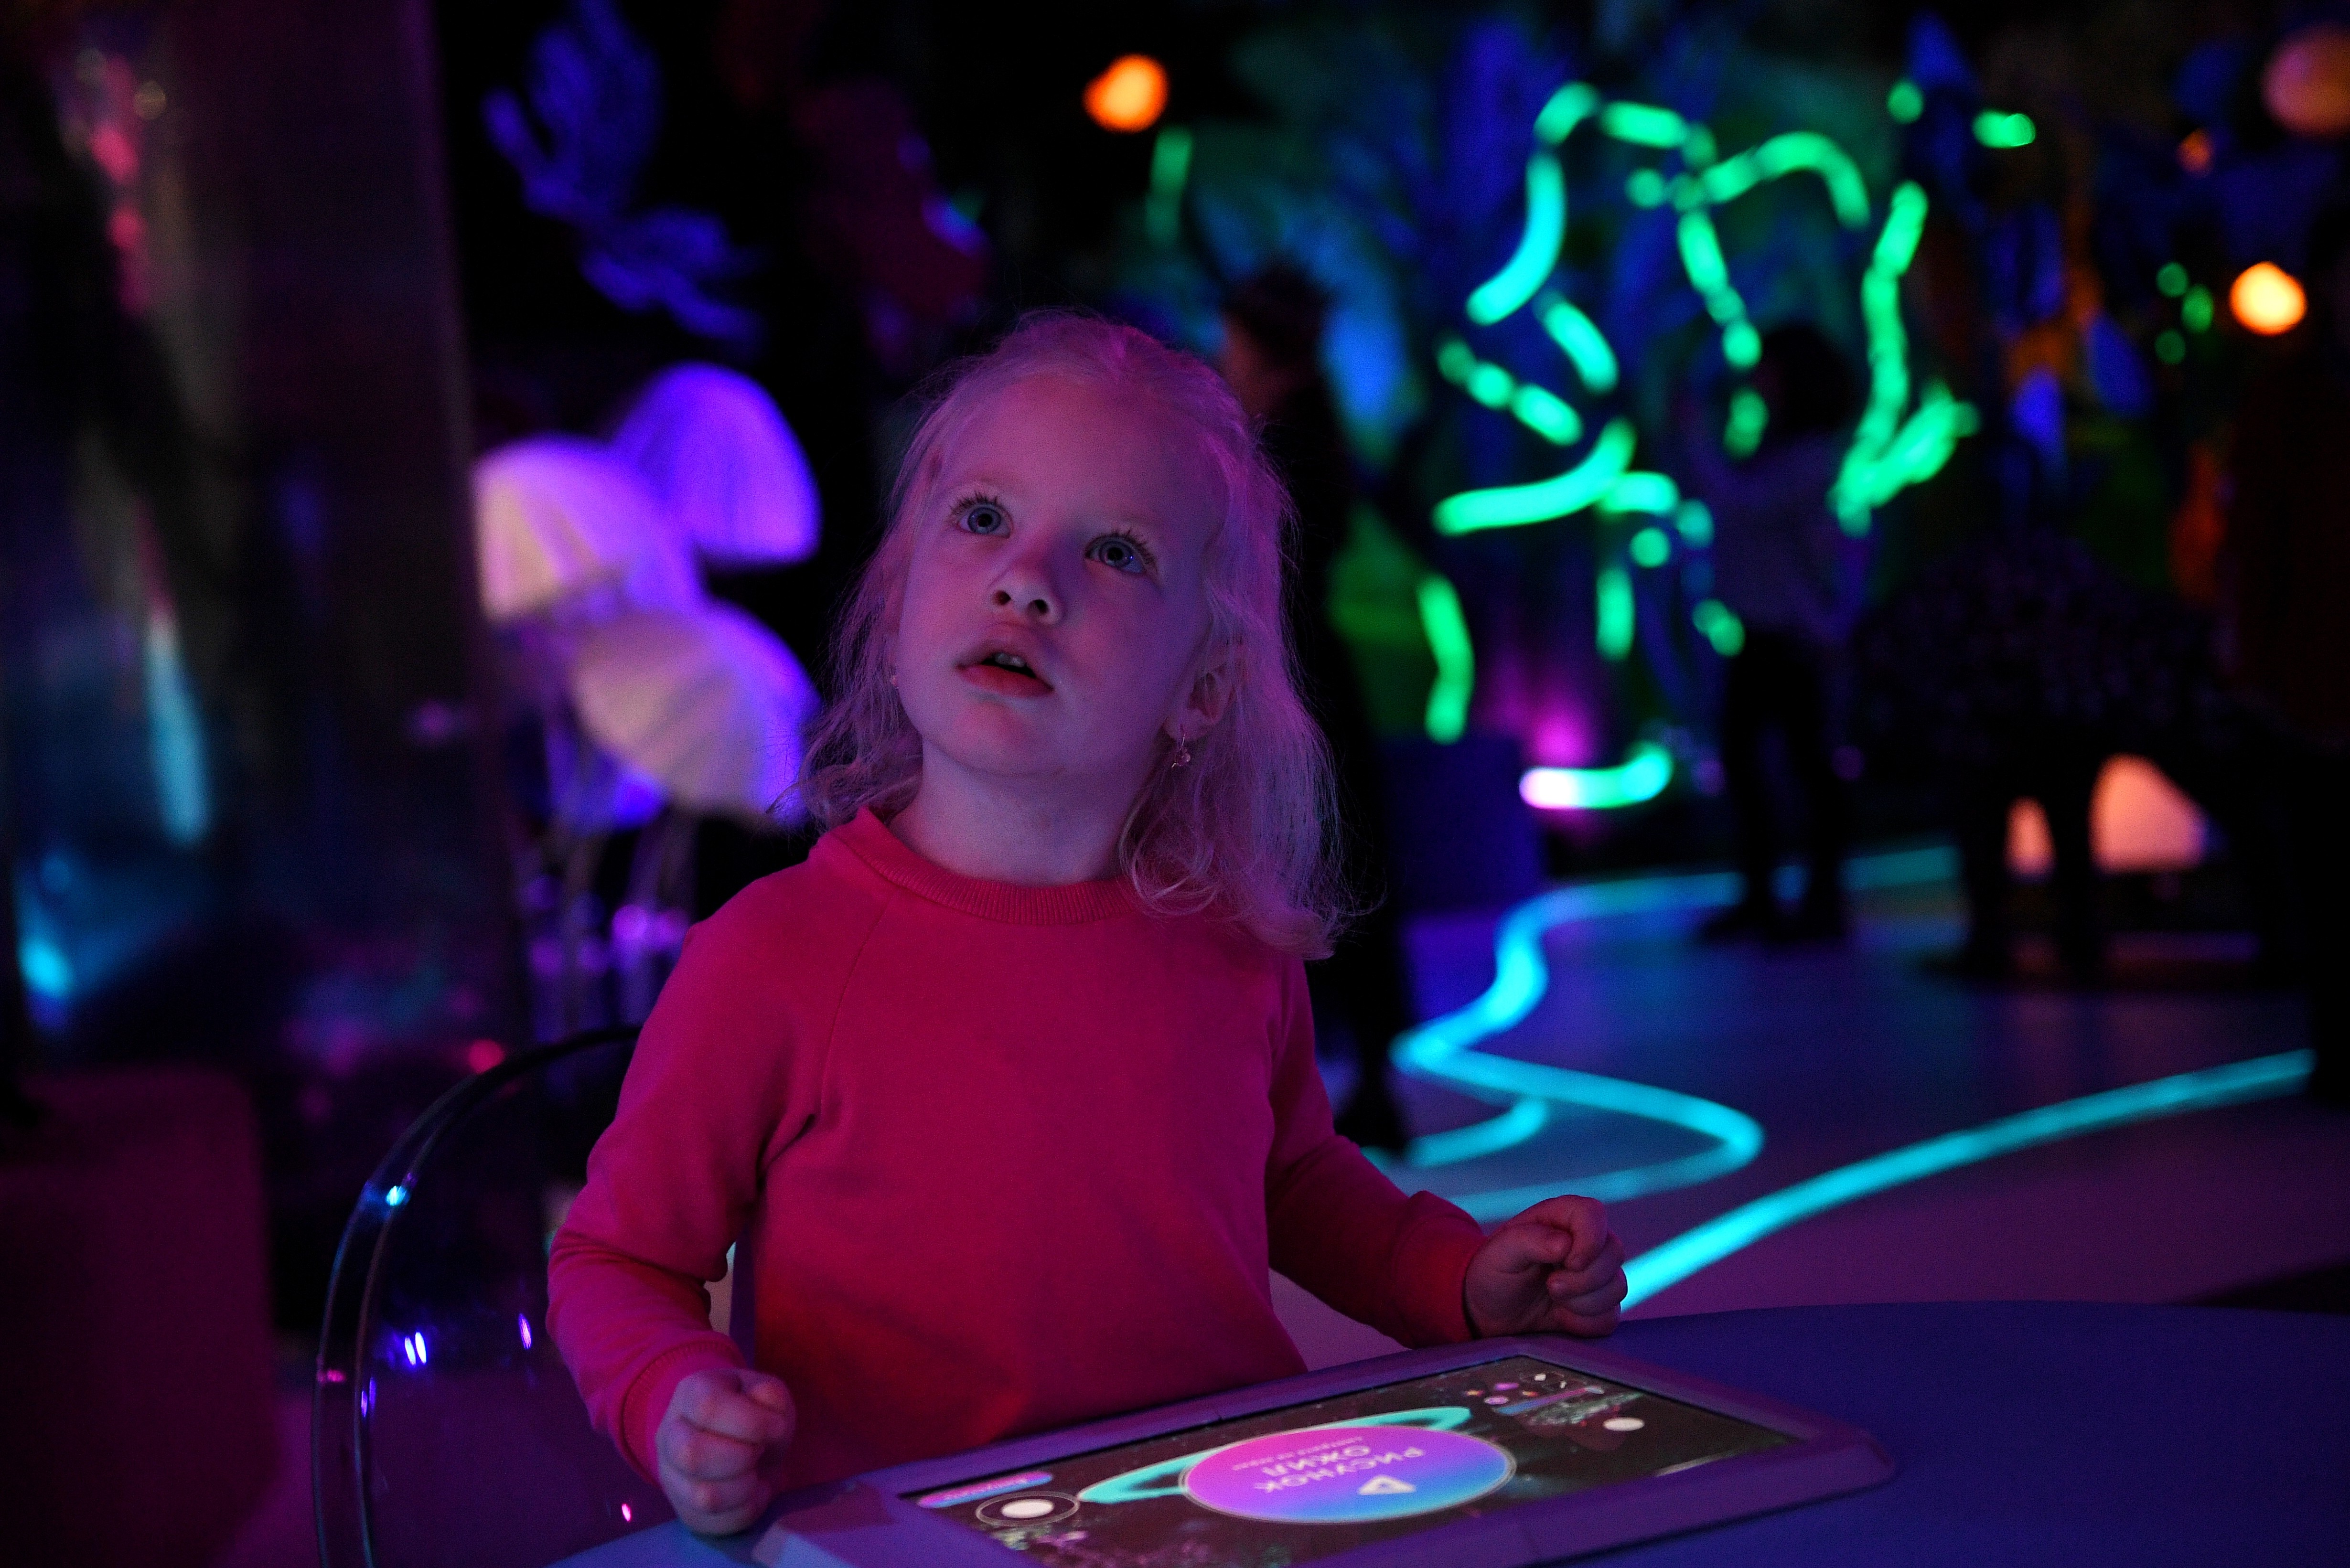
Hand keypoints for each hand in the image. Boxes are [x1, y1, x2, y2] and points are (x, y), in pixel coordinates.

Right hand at [655, 1367, 795, 1534]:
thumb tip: (767, 1413)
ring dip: (745, 1488)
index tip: (777, 1427)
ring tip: (758, 1473)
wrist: (736, 1442)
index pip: (708, 1406)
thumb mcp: (766, 1393)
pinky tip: (754, 1492)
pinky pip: (713, 1523)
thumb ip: (770, 1396)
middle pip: (693, 1455)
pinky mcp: (683, 1510)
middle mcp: (669, 1434)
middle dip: (742, 1457)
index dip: (750, 1421)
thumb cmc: (752, 1412)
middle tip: (761, 1451)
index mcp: (689, 1394)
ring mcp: (670, 1476)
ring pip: (702, 1496)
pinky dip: (745, 1511)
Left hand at [1463, 1195, 1626, 1338]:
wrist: (1492, 1312)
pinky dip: (1585, 1323)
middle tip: (1551, 1287)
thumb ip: (1528, 1241)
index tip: (1569, 1263)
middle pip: (1614, 1252)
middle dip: (1582, 1279)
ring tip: (1553, 1300)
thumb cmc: (1494, 1273)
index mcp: (1561, 1218)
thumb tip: (1565, 1243)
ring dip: (1583, 1303)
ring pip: (1617, 1287)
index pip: (1593, 1214)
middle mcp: (1585, 1241)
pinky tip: (1562, 1317)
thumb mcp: (1499, 1253)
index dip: (1590, 1240)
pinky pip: (1611, 1317)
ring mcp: (1596, 1273)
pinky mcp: (1601, 1305)